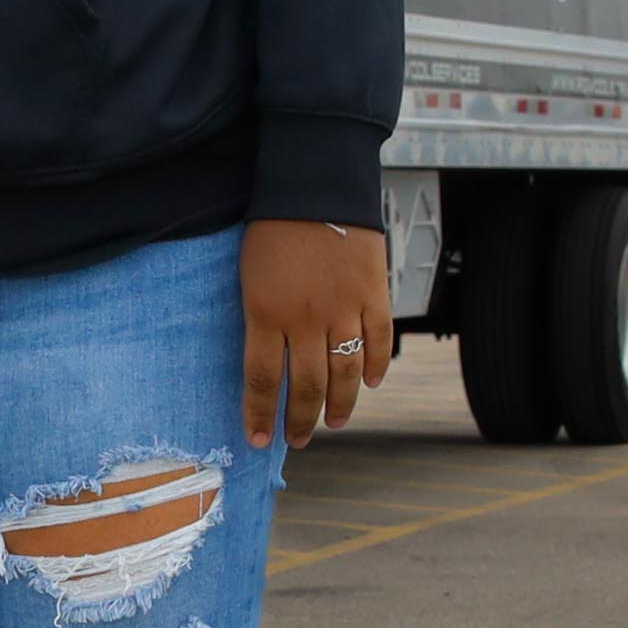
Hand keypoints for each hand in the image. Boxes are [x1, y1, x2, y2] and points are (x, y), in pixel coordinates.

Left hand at [243, 218, 392, 444]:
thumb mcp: (249, 278)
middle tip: (299, 440)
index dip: (260, 415)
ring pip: (345, 374)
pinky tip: (370, 384)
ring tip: (335, 423)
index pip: (261, 380)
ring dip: (340, 405)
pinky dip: (375, 367)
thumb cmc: (271, 229)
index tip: (259, 441)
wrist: (315, 186)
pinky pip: (378, 342)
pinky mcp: (372, 294)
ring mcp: (343, 308)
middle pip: (305, 386)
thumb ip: (260, 321)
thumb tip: (269, 365)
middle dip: (301, 421)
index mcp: (265, 313)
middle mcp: (305, 319)